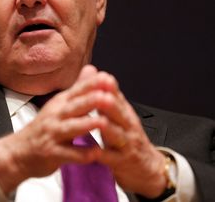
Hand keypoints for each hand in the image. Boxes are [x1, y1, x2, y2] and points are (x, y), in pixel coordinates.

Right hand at [0, 65, 109, 193]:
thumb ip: (78, 88)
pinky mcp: (51, 153)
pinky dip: (81, 154)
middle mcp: (56, 115)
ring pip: (71, 128)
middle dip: (92, 101)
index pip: (78, 90)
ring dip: (87, 125)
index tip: (108, 78)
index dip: (92, 85)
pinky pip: (68, 154)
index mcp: (60, 103)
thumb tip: (92, 68)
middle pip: (75, 106)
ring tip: (103, 123)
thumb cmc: (45, 126)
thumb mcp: (59, 104)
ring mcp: (52, 134)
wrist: (20, 151)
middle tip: (109, 97)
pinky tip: (95, 154)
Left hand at [93, 72, 167, 197]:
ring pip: (118, 134)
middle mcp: (127, 125)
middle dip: (111, 103)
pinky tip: (94, 152)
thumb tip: (98, 74)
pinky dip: (104, 155)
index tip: (100, 76)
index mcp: (124, 112)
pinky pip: (113, 158)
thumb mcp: (119, 114)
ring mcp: (126, 144)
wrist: (147, 167)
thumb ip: (109, 96)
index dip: (109, 87)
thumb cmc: (127, 136)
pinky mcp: (122, 162)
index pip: (117, 96)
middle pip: (120, 112)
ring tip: (100, 121)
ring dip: (109, 128)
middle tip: (101, 95)